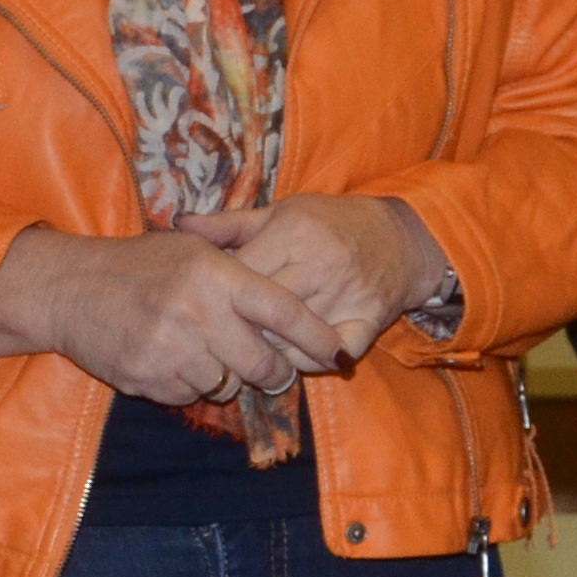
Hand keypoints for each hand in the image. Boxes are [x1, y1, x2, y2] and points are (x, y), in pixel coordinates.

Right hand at [0, 227, 343, 406]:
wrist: (71, 289)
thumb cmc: (140, 265)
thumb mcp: (193, 248)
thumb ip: (241, 269)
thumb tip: (297, 303)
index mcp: (216, 275)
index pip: (284, 312)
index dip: (318, 337)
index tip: (338, 353)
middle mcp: (198, 313)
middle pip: (264, 364)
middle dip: (275, 372)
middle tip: (273, 369)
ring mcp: (172, 349)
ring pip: (228, 385)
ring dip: (225, 377)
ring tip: (205, 353)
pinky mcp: (149, 379)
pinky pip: (191, 396)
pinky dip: (190, 385)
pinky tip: (174, 360)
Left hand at [177, 195, 450, 364]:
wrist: (399, 238)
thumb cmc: (329, 223)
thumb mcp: (279, 212)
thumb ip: (227, 224)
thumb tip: (178, 224)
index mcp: (293, 233)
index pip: (242, 274)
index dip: (218, 293)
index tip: (206, 302)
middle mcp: (320, 264)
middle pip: (263, 312)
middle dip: (237, 327)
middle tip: (220, 336)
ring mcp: (346, 296)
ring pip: (290, 338)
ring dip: (266, 350)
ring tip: (249, 349)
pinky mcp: (369, 322)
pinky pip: (329, 355)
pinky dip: (307, 363)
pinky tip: (291, 360)